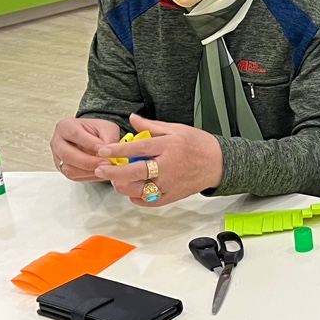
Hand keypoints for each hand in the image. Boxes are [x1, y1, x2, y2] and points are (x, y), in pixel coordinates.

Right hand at [51, 118, 121, 181]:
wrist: (93, 138)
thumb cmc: (97, 131)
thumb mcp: (106, 128)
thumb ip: (108, 137)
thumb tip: (107, 152)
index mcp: (66, 126)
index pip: (74, 135)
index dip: (89, 143)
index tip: (103, 149)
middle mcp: (58, 142)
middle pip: (68, 155)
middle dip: (88, 161)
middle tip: (105, 163)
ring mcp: (58, 157)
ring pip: (69, 168)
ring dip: (88, 171)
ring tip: (104, 169)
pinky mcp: (63, 169)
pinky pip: (73, 176)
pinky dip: (88, 176)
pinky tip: (100, 173)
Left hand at [92, 114, 223, 206]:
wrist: (219, 163)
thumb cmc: (198, 144)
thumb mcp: (176, 129)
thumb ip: (151, 126)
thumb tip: (132, 119)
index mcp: (169, 146)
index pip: (139, 148)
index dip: (118, 150)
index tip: (103, 151)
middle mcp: (168, 166)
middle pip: (135, 172)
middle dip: (113, 172)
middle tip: (100, 170)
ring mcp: (170, 183)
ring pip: (139, 189)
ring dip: (122, 186)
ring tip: (116, 180)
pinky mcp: (172, 196)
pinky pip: (149, 201)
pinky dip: (136, 197)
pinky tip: (132, 190)